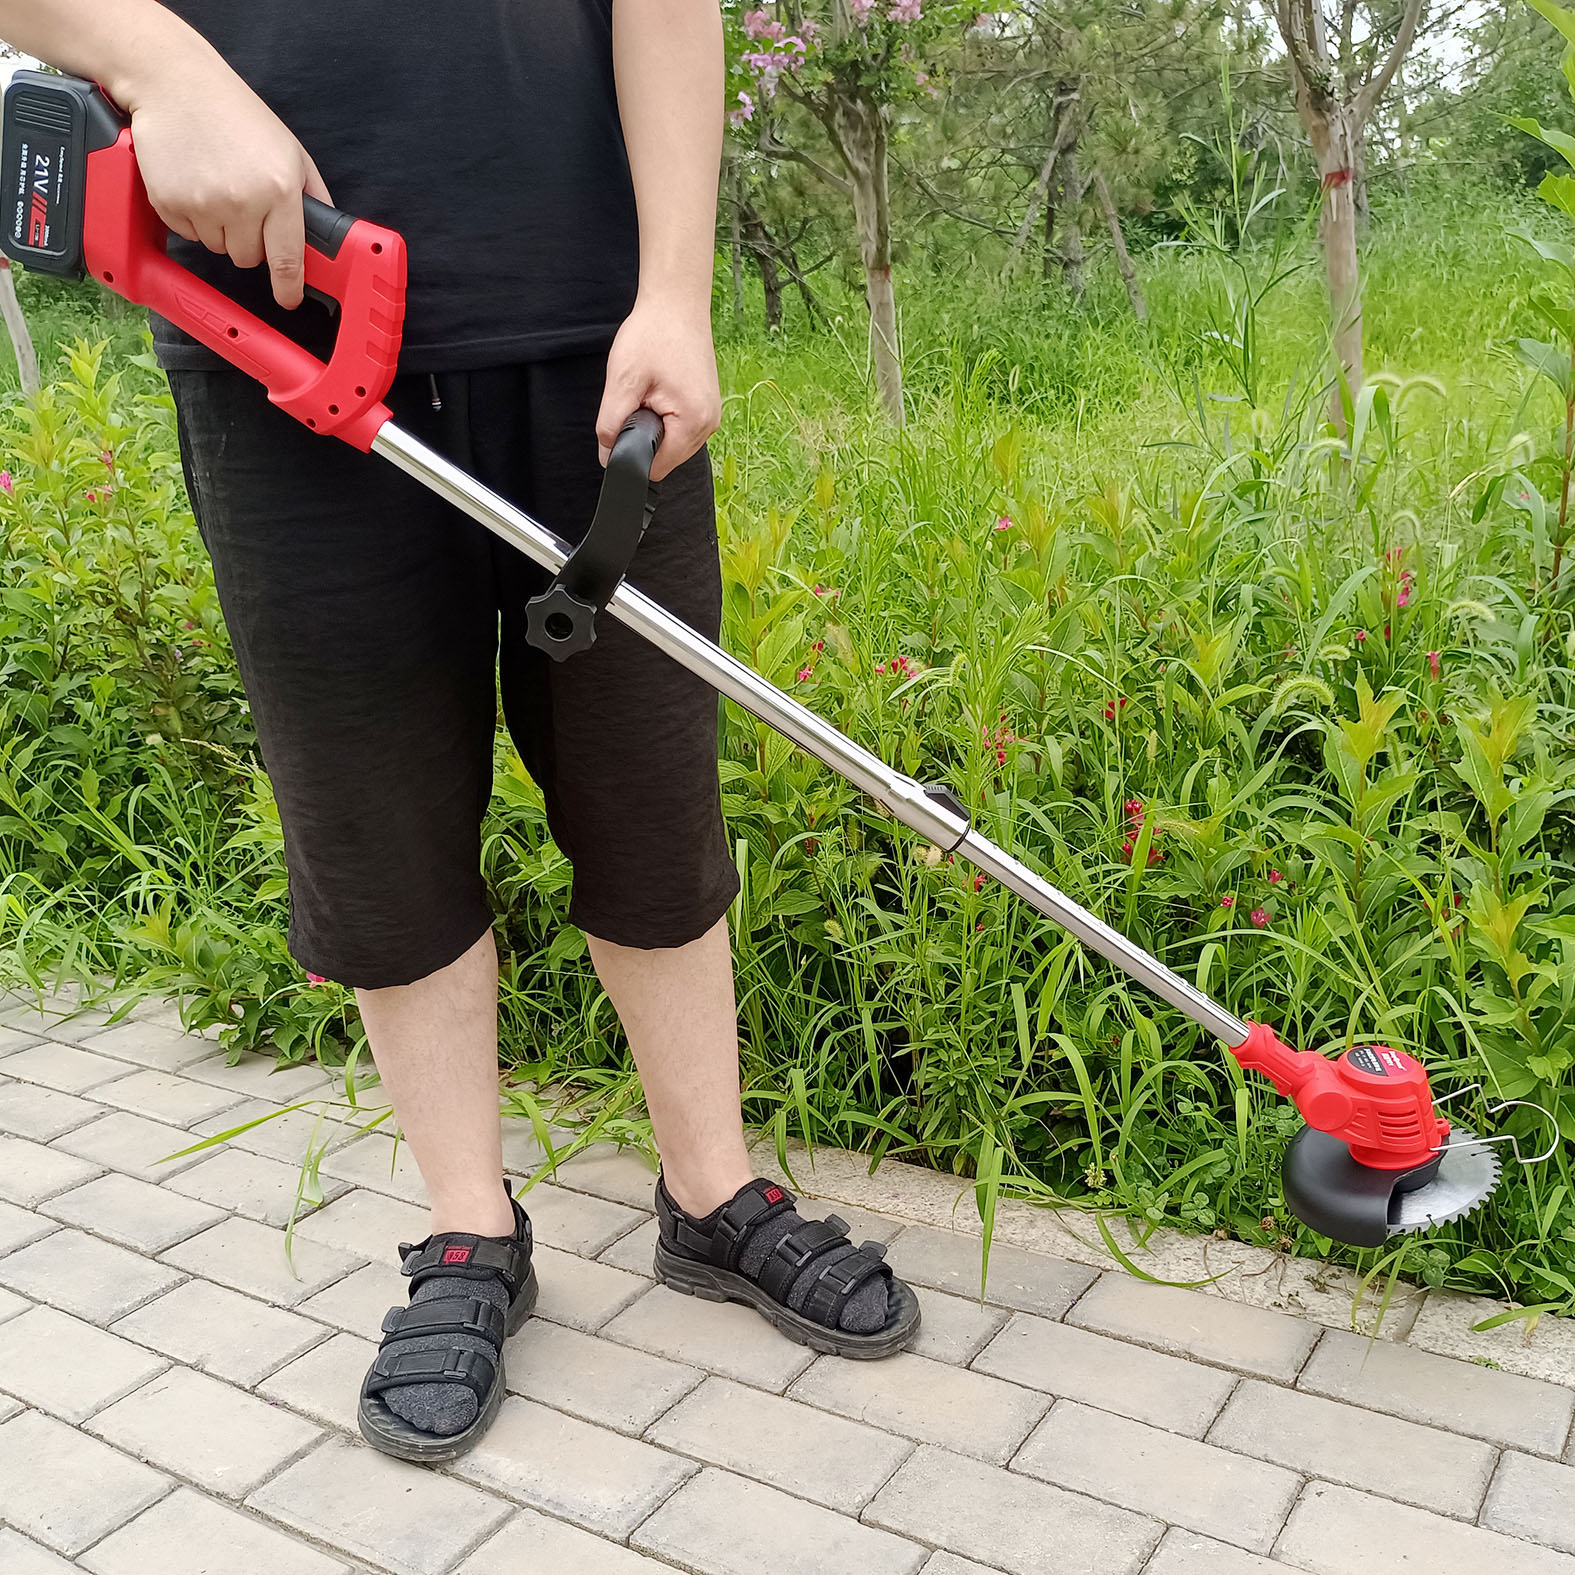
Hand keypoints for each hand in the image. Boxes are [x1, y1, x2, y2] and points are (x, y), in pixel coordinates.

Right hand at [123, 47, 330, 308]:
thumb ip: (312, 196)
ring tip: (217, 186)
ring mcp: (203, 205)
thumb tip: (325, 237)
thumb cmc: (236, 115)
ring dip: (220, 230)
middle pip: (249, 259)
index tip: (288, 299)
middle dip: (250, 242)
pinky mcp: (169, 203)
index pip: (287, 259)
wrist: (175, 83)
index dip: (289, 287)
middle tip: (243, 205)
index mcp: (279, 191)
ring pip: (218, 249)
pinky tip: (194, 183)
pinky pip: (187, 234)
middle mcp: (242, 202)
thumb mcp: (291, 152)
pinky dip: (192, 218)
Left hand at [596, 296, 720, 482]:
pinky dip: (665, 417)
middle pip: (665, 459)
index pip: (655, 468)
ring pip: (672, 445)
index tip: (626, 422)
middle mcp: (709, 424)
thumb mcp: (622, 381)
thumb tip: (607, 456)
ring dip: (655, 427)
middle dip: (645, 437)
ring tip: (651, 391)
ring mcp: (711, 416)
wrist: (677, 303)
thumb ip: (611, 425)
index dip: (632, 452)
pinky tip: (661, 390)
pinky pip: (680, 429)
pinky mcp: (707, 407)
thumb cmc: (654, 334)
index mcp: (693, 423)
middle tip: (640, 398)